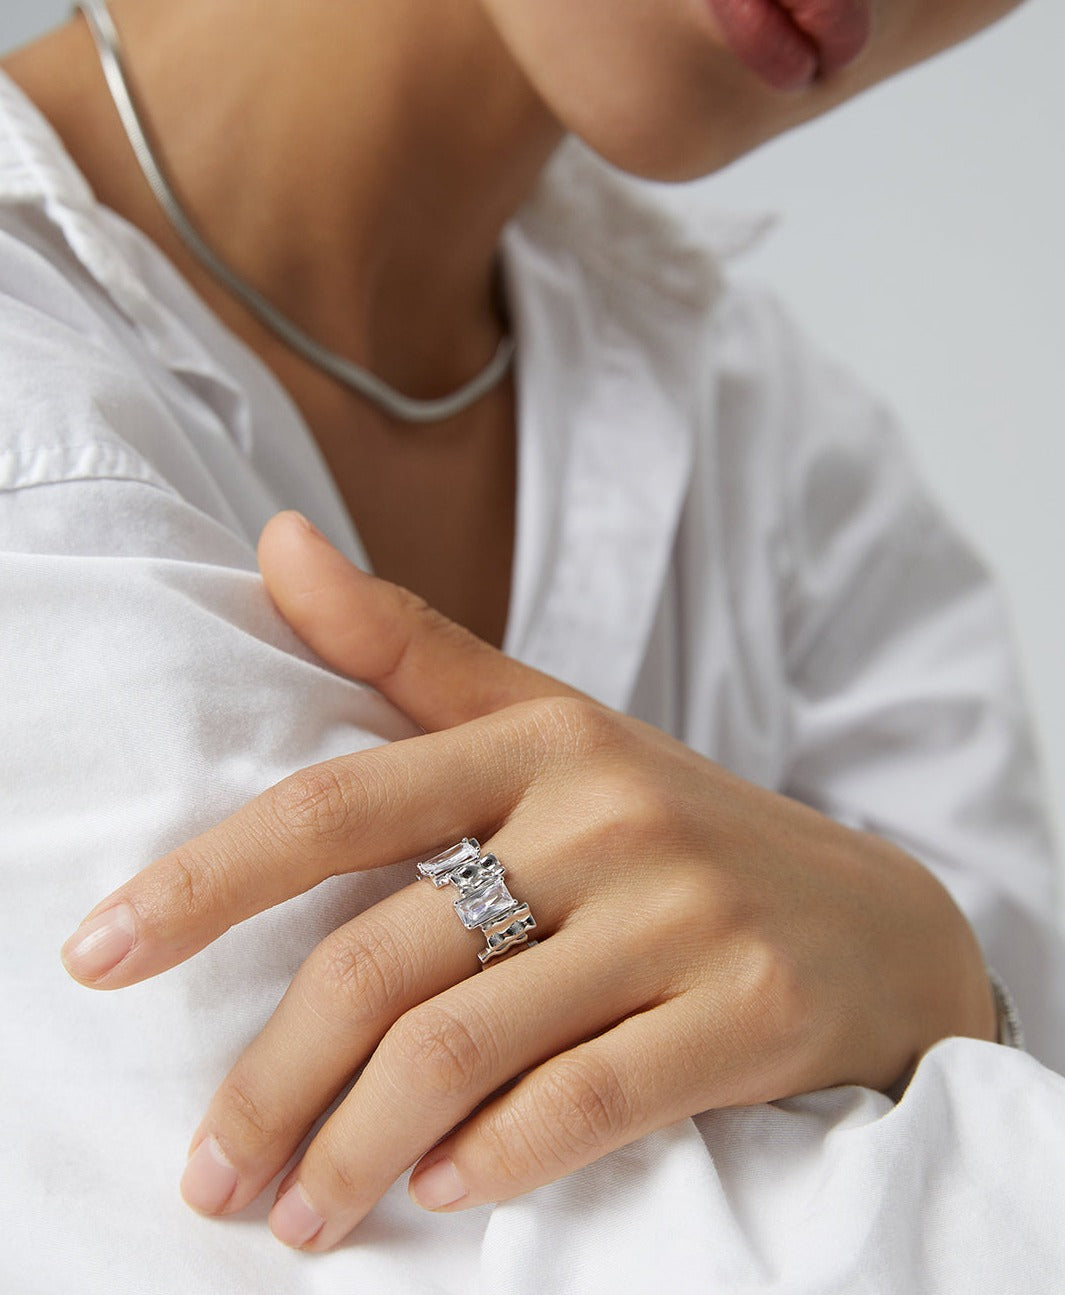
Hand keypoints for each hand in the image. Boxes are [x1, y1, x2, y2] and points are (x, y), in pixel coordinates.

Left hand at [61, 511, 995, 1251]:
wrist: (878, 919)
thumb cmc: (678, 829)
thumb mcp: (554, 725)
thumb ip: (410, 649)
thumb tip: (274, 538)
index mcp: (543, 739)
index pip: (340, 804)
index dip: (203, 880)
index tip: (95, 958)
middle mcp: (608, 814)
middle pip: (385, 955)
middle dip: (271, 1077)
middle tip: (207, 1174)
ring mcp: (684, 913)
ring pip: (466, 1044)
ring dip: (353, 1147)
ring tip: (294, 1216)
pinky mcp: (751, 1009)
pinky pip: (587, 1101)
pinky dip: (492, 1159)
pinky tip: (437, 1189)